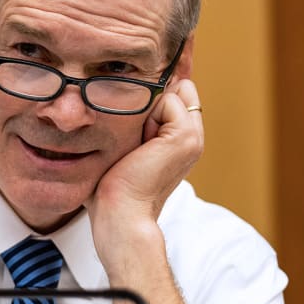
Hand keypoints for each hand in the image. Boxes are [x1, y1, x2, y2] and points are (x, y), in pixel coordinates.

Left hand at [85, 78, 203, 276]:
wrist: (120, 215)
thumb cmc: (110, 187)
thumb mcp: (121, 144)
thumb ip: (130, 119)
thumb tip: (119, 89)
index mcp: (180, 138)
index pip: (172, 92)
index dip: (149, 101)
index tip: (133, 136)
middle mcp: (192, 136)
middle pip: (174, 87)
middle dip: (149, 102)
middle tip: (135, 142)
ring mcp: (193, 136)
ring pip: (169, 92)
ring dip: (145, 111)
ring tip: (136, 146)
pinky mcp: (185, 137)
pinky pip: (167, 99)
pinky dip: (146, 116)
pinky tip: (139, 147)